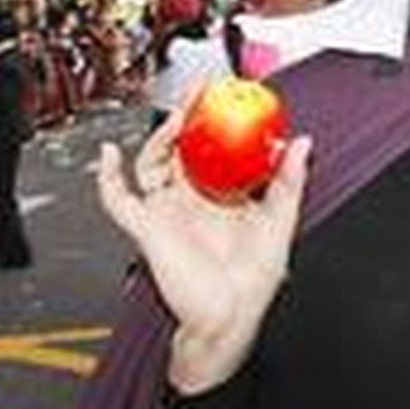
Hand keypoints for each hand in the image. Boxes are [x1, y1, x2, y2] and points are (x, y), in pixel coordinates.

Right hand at [96, 100, 310, 392]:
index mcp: (221, 192)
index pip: (214, 145)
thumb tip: (302, 143)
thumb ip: (290, 181)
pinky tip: (110, 154)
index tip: (224, 92)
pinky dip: (107, 176)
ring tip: (177, 119)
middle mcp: (191, 196)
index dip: (215, 118)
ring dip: (160, 137)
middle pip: (180, 145)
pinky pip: (117, 199)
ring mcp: (167, 209)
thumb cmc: (253, 279)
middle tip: (197, 93)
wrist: (228, 316)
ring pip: (152, 161)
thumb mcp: (280, 221)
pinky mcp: (147, 227)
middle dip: (185, 116)